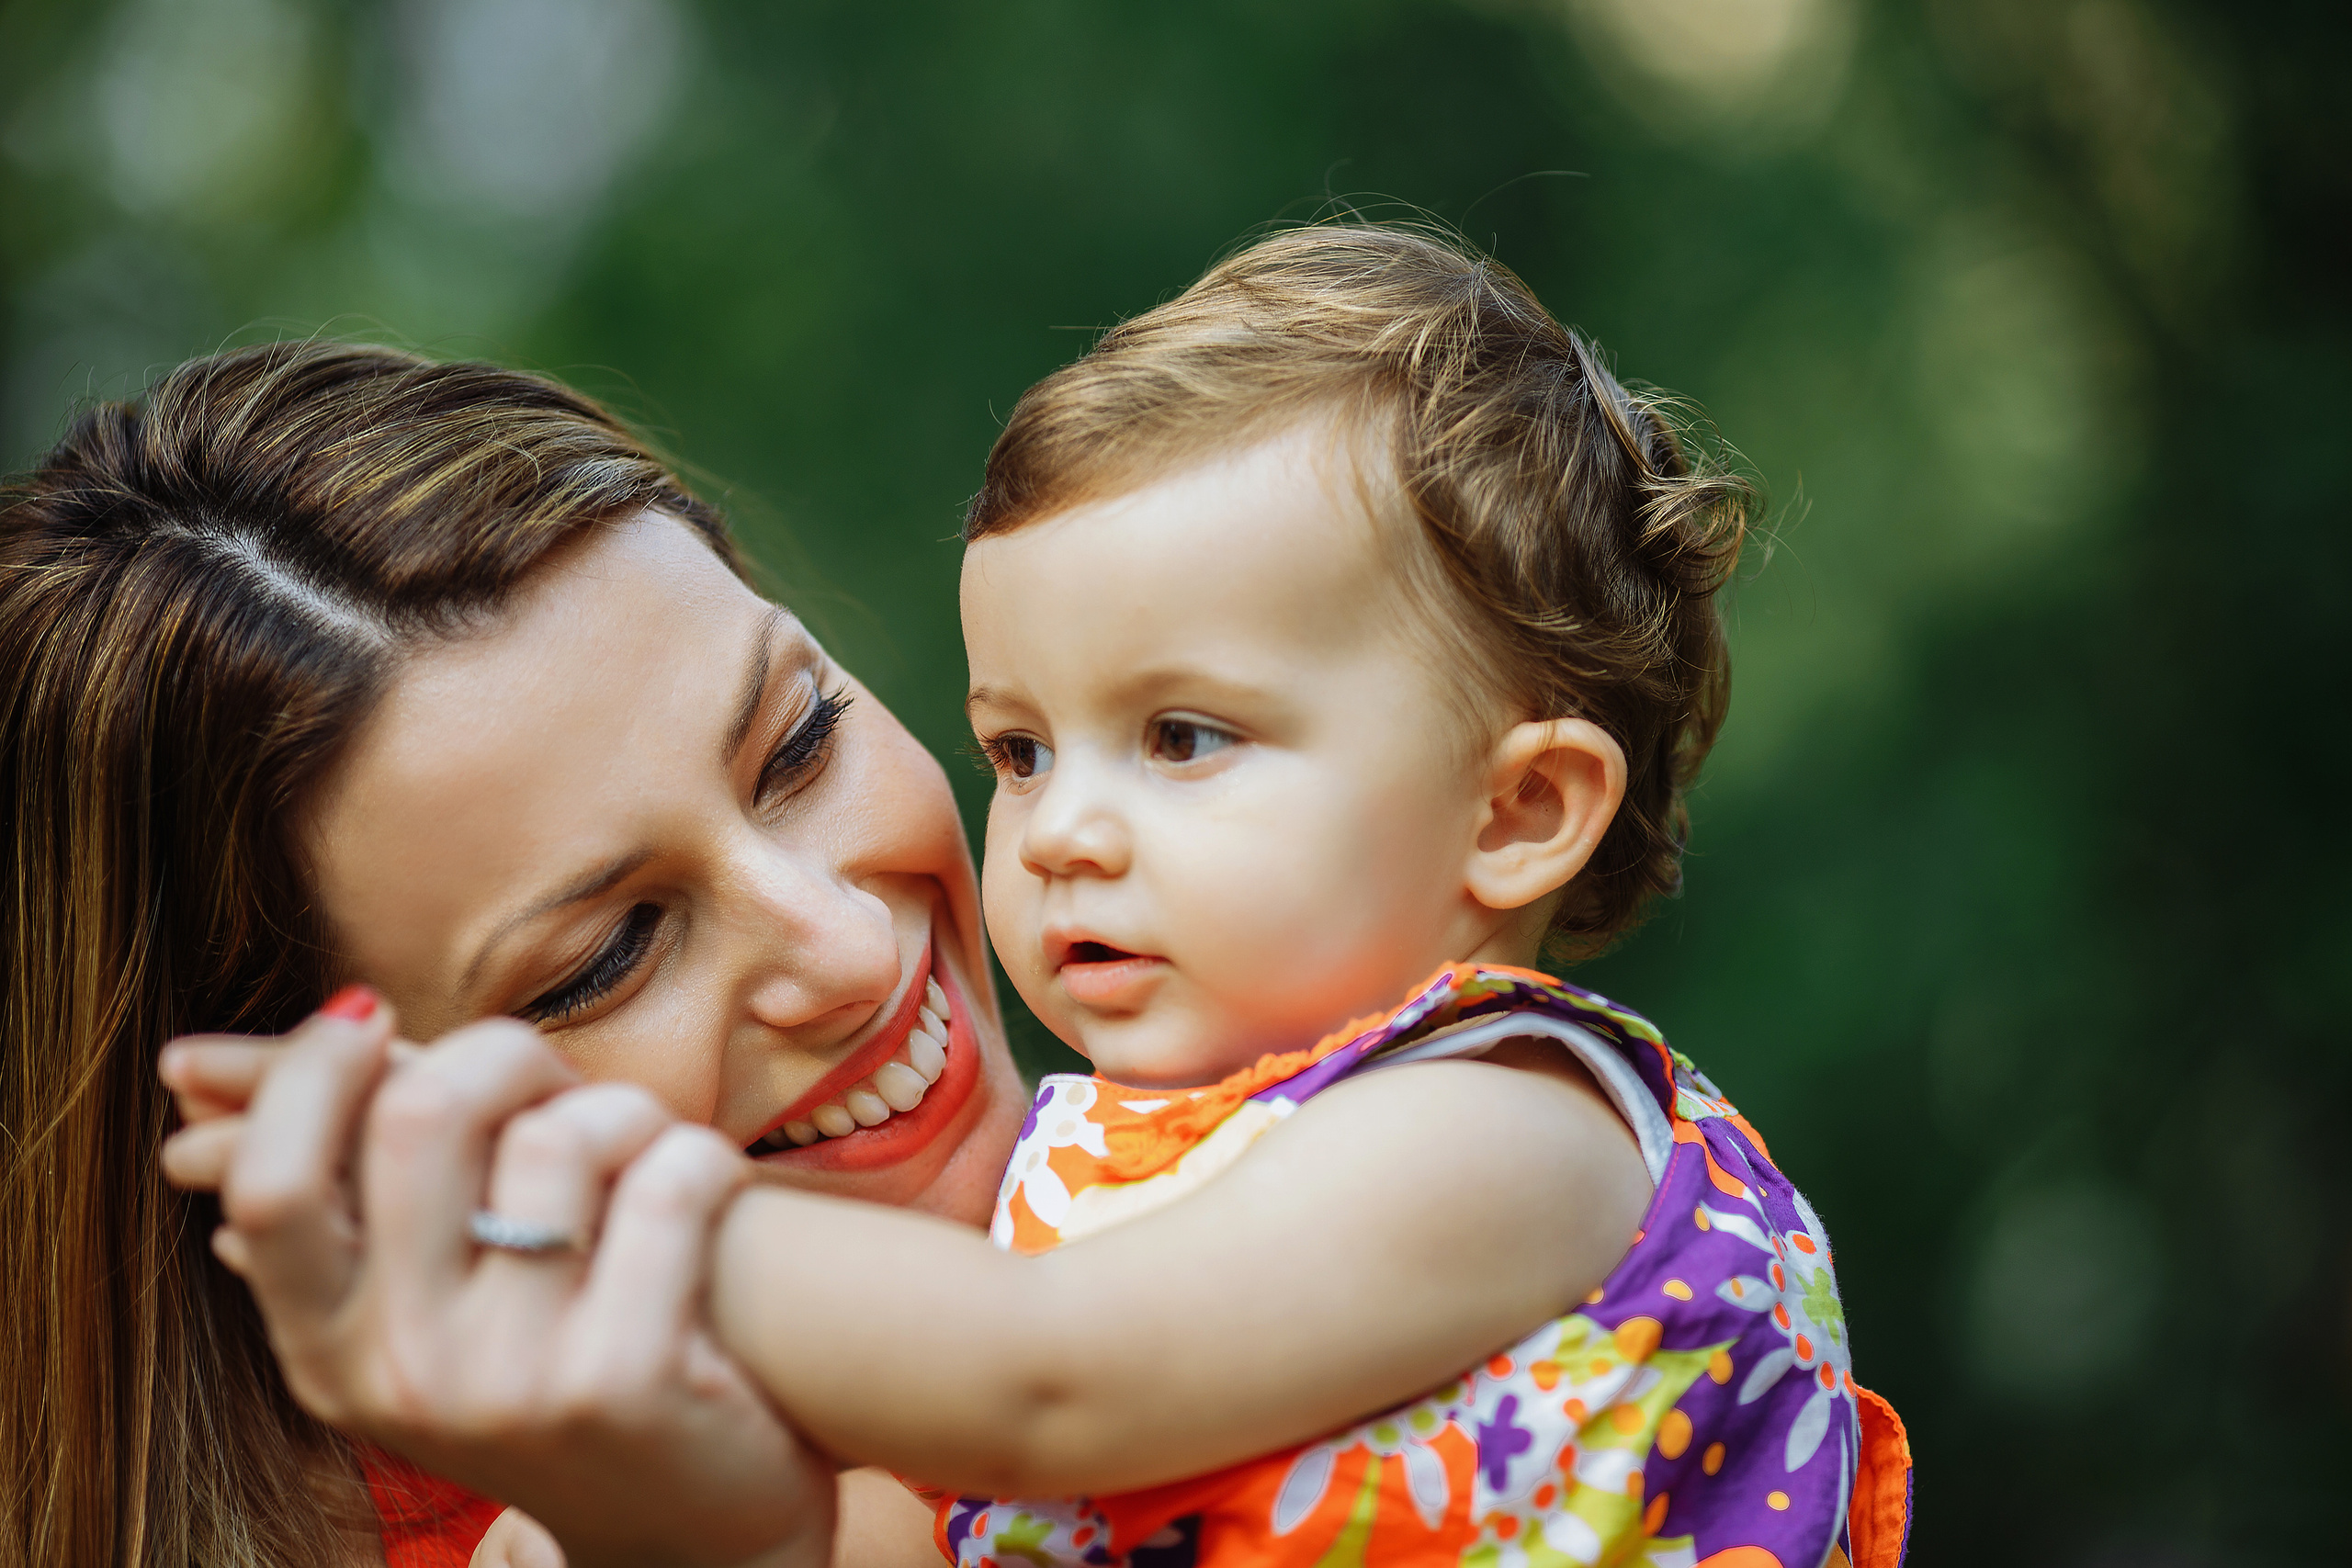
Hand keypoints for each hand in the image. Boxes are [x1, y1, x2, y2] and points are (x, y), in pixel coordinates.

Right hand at [163, 999, 835, 1567]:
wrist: (686, 1533)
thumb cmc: (549, 1368)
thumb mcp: (417, 1303)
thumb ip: (330, 1185)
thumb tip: (189, 1066)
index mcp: (326, 1348)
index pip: (273, 1181)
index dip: (312, 1070)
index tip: (370, 1015)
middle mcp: (400, 1373)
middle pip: (421, 1117)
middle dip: (505, 1055)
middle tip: (554, 1081)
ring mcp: (509, 1384)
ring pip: (562, 1136)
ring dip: (625, 1112)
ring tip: (644, 1154)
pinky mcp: (623, 1382)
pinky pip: (667, 1183)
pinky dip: (704, 1157)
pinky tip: (709, 1190)